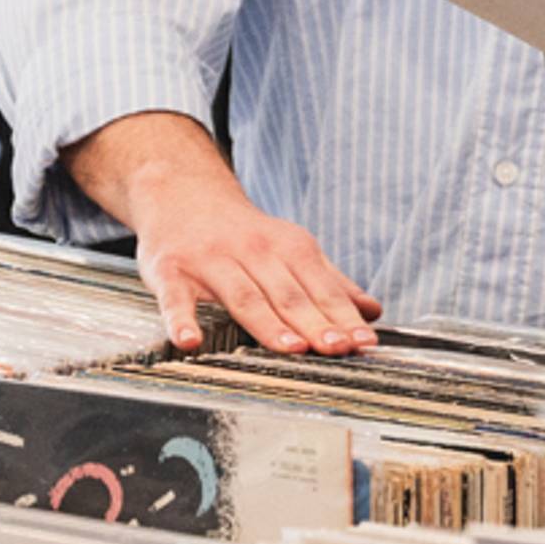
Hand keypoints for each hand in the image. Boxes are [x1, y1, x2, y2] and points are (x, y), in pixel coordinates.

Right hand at [64, 111, 381, 354]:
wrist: (181, 193)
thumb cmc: (243, 235)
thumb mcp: (291, 248)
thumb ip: (331, 282)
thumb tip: (373, 311)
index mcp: (289, 247)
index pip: (322, 289)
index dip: (344, 317)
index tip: (365, 342)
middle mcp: (253, 252)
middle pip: (289, 295)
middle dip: (316, 323)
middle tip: (338, 349)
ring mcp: (211, 261)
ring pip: (245, 296)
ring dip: (269, 325)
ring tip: (293, 350)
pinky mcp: (171, 270)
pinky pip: (176, 298)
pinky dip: (182, 320)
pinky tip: (189, 342)